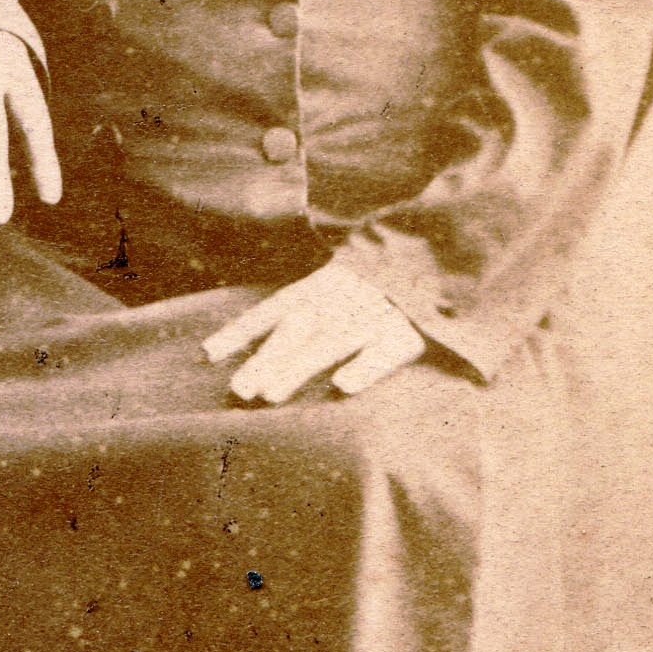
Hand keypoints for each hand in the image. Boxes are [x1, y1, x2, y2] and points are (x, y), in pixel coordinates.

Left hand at [202, 260, 424, 403]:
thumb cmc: (380, 283)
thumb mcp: (337, 284)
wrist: (443, 257)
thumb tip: (251, 342)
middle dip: (266, 359)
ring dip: (299, 367)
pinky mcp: (410, 332)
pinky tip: (341, 389)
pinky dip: (364, 368)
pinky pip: (386, 352)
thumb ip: (302, 311)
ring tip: (269, 394)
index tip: (209, 353)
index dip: (242, 329)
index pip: (274, 308)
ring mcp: (375, 313)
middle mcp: (344, 297)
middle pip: (298, 329)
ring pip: (332, 342)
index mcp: (323, 284)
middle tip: (239, 390)